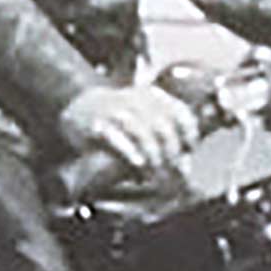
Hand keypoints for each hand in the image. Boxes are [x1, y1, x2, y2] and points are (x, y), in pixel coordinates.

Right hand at [60, 83, 200, 174]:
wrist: (81, 108)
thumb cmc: (121, 120)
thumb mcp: (146, 120)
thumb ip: (166, 140)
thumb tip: (185, 167)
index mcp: (154, 97)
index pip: (181, 113)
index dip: (189, 134)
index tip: (189, 151)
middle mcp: (138, 100)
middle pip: (163, 127)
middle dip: (172, 152)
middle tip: (174, 172)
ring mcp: (117, 111)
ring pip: (142, 133)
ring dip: (153, 155)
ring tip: (156, 173)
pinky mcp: (98, 124)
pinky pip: (117, 139)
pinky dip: (130, 152)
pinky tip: (139, 164)